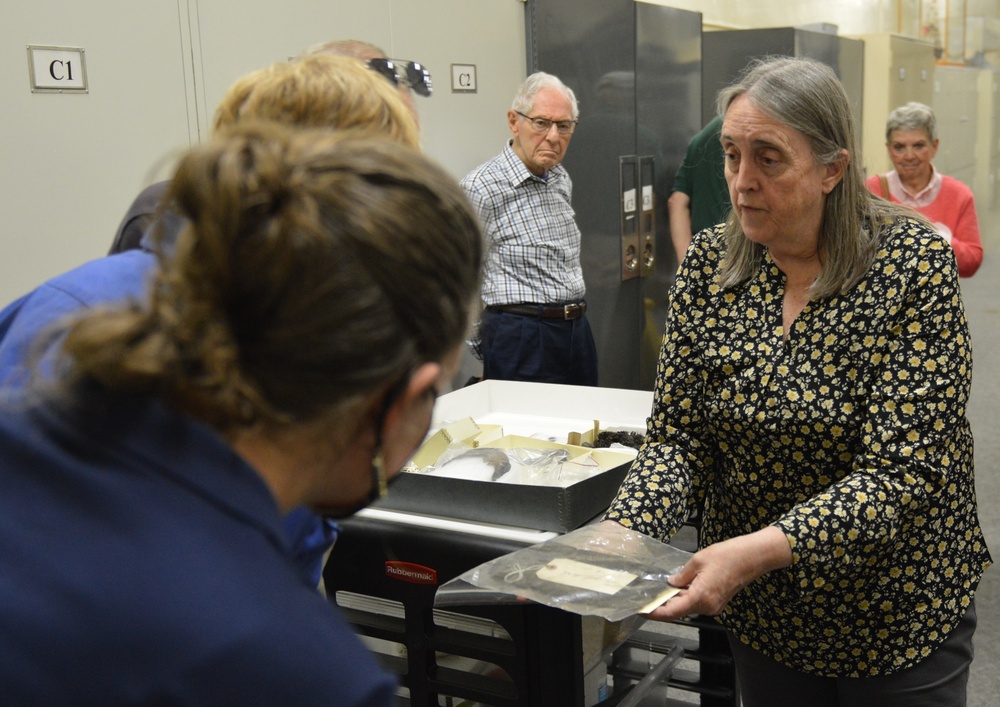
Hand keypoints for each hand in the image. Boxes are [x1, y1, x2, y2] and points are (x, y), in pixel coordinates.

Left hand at [643, 526, 790, 620]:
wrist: (753, 557)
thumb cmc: (727, 555)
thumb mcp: (698, 561)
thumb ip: (682, 576)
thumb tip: (670, 584)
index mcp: (700, 597)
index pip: (672, 612)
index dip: (655, 613)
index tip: (641, 611)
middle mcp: (707, 607)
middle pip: (678, 611)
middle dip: (662, 605)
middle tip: (646, 597)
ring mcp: (714, 606)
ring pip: (687, 607)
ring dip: (674, 600)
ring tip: (659, 590)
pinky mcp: (718, 602)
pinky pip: (696, 603)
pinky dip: (685, 598)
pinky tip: (678, 588)